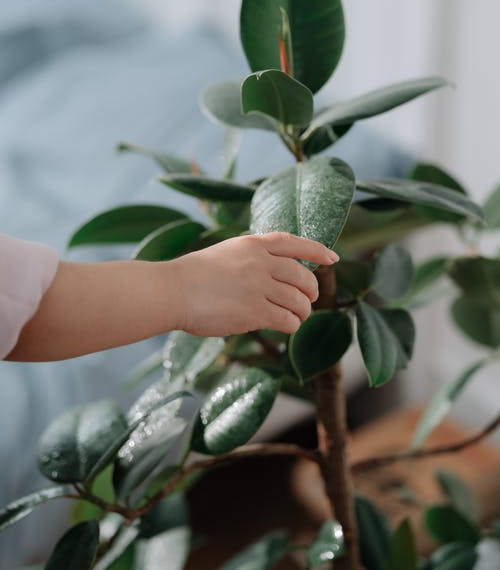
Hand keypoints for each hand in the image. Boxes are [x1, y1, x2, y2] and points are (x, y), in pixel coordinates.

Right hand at [171, 232, 338, 336]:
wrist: (172, 291)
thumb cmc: (193, 275)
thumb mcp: (226, 252)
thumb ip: (252, 256)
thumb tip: (277, 269)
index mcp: (253, 244)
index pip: (296, 243)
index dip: (317, 251)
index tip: (333, 259)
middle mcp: (260, 262)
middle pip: (303, 276)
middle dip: (311, 290)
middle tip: (308, 299)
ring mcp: (259, 287)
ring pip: (299, 301)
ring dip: (302, 311)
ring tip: (296, 316)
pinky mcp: (255, 312)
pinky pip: (288, 320)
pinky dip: (291, 324)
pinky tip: (285, 326)